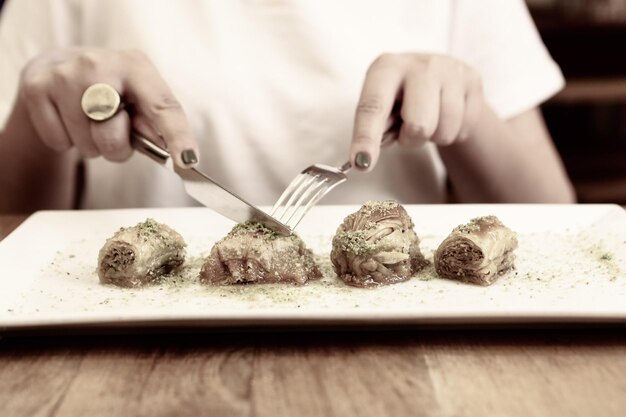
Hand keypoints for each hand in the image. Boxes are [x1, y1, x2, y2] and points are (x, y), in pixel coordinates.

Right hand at [18, 48, 197, 166]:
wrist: (59, 68)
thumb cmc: (111, 92)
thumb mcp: (139, 98)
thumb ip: (155, 123)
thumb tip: (176, 152)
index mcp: (136, 66)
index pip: (162, 106)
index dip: (177, 135)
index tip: (188, 160)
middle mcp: (99, 64)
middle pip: (113, 134)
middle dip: (116, 146)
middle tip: (112, 130)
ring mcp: (64, 75)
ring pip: (86, 143)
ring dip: (91, 145)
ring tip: (89, 121)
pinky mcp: (37, 88)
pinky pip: (59, 142)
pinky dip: (66, 142)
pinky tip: (68, 119)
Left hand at [350, 53, 484, 170]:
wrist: (439, 75)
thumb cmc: (401, 98)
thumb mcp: (382, 107)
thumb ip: (374, 130)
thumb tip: (365, 158)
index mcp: (386, 68)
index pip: (373, 107)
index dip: (366, 138)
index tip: (361, 163)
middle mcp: (419, 64)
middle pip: (419, 125)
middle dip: (411, 139)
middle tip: (408, 131)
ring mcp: (450, 69)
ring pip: (444, 131)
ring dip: (434, 137)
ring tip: (429, 120)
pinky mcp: (473, 79)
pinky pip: (465, 128)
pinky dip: (454, 132)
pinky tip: (447, 116)